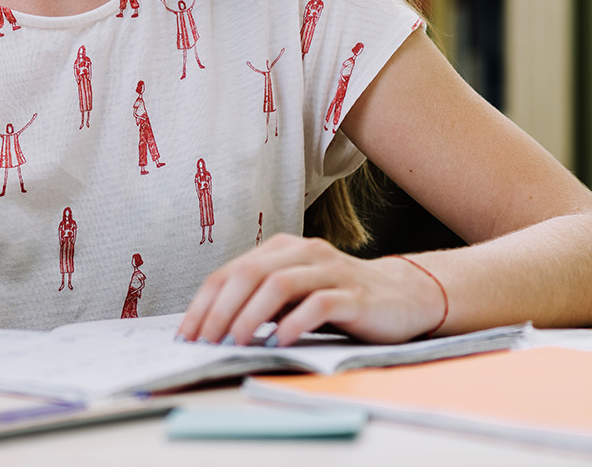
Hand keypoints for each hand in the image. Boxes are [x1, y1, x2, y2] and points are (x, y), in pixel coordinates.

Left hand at [176, 234, 445, 346]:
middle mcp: (304, 252)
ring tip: (236, 342)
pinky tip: (279, 342)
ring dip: (251, 316)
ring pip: (279, 285)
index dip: (205, 303)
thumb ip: (261, 301)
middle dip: (221, 310)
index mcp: (282, 249)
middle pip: (250, 274)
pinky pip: (319, 304)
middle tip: (205, 341)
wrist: (404, 296)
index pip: (231, 271)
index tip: (187, 334)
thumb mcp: (294, 294)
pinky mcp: (355, 295)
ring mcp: (331, 271)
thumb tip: (212, 328)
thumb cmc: (339, 298)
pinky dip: (294, 323)